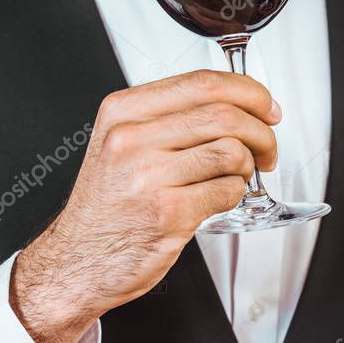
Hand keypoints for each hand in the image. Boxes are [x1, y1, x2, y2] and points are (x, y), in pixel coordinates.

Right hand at [10, 69, 279, 342]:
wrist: (76, 260)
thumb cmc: (106, 203)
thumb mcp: (121, 142)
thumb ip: (169, 117)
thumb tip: (235, 102)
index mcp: (123, 111)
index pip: (202, 82)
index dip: (248, 91)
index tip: (265, 106)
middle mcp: (131, 139)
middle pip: (224, 114)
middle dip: (261, 129)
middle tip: (268, 145)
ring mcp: (148, 177)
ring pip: (231, 150)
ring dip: (250, 163)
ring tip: (243, 173)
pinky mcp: (167, 214)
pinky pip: (227, 190)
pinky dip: (236, 192)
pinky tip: (222, 195)